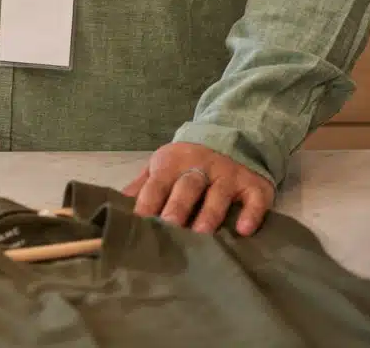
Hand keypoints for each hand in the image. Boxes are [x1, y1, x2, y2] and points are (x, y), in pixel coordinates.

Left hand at [122, 142, 274, 236]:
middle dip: (177, 208)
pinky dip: (251, 213)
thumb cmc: (189, 162)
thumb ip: (142, 186)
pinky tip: (244, 229)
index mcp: (173, 163)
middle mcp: (201, 166)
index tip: (139, 225)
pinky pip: (254, 198)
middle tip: (169, 230)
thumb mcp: (163, 166)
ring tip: (202, 235)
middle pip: (187, 187)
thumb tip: (115, 204)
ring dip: (210, 213)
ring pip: (218, 193)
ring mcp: (228, 174)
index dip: (147, 203)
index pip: (157, 184)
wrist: (232, 135)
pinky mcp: (254, 184)